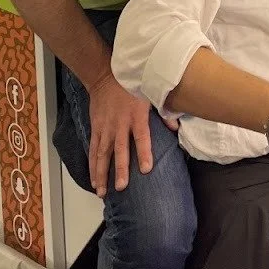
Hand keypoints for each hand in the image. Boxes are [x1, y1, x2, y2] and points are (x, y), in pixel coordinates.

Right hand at [87, 72, 153, 195]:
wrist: (105, 77)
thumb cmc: (131, 86)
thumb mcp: (150, 94)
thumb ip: (163, 113)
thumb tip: (176, 128)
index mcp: (136, 116)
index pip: (141, 137)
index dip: (143, 152)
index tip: (145, 169)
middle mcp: (119, 124)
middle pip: (120, 149)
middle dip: (120, 169)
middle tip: (121, 187)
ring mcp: (105, 128)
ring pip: (102, 154)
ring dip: (101, 173)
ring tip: (101, 191)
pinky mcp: (96, 129)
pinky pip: (93, 150)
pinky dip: (92, 165)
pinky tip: (93, 180)